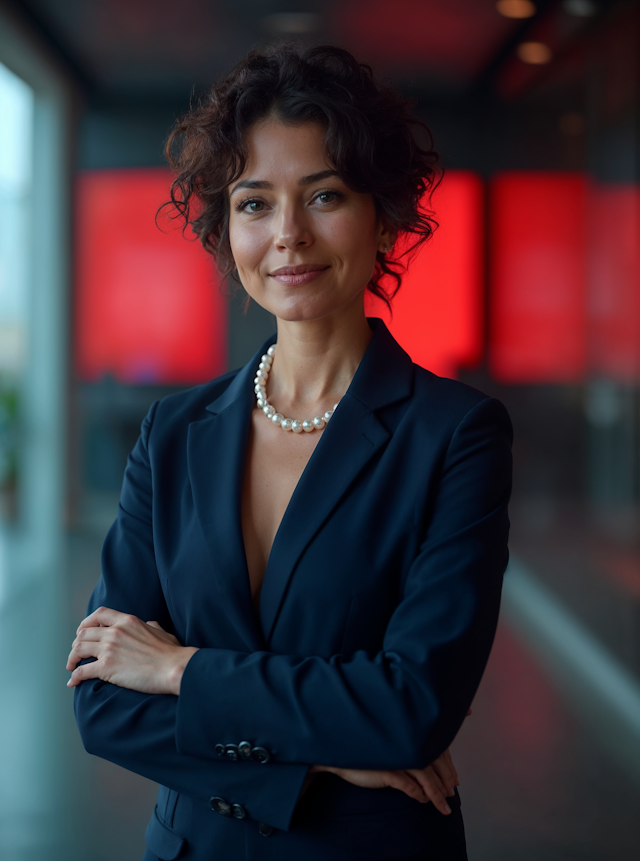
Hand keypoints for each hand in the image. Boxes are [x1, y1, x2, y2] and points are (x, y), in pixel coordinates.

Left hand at [66, 607, 197, 695]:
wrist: (173, 668)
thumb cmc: (171, 653)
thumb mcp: (161, 631)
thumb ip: (152, 625)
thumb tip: (150, 624)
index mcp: (127, 621)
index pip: (99, 614)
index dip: (86, 622)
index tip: (83, 631)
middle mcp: (115, 631)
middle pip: (84, 632)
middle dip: (76, 643)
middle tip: (76, 652)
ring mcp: (109, 649)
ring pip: (78, 649)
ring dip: (72, 658)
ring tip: (71, 666)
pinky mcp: (107, 667)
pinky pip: (81, 671)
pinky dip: (74, 677)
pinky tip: (73, 683)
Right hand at [309, 747, 459, 815]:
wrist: (343, 751)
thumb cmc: (367, 747)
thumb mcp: (393, 746)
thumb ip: (408, 751)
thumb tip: (426, 767)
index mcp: (410, 735)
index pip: (437, 752)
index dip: (448, 768)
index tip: (454, 780)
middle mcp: (407, 744)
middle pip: (435, 766)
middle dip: (446, 783)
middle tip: (451, 796)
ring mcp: (398, 757)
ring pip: (426, 778)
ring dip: (437, 794)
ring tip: (443, 806)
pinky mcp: (388, 770)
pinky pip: (410, 786)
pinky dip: (419, 794)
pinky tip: (422, 800)